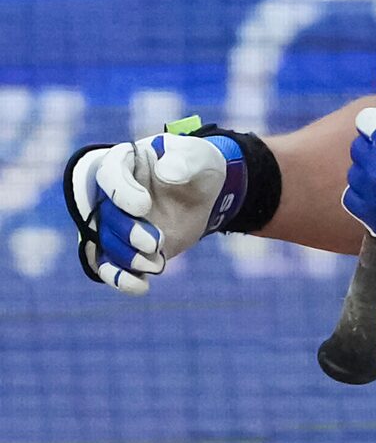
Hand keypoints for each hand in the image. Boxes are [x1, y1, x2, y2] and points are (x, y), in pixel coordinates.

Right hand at [61, 129, 246, 293]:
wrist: (204, 190)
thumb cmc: (196, 165)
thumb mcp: (197, 156)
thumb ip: (184, 160)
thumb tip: (167, 173)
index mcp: (122, 163)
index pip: (108, 176)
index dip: (120, 193)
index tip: (143, 205)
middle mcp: (110, 195)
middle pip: (104, 217)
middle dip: (127, 233)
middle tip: (156, 242)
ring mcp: (116, 222)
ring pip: (106, 245)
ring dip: (127, 258)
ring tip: (157, 263)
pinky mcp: (127, 246)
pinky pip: (112, 266)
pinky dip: (122, 279)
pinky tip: (141, 287)